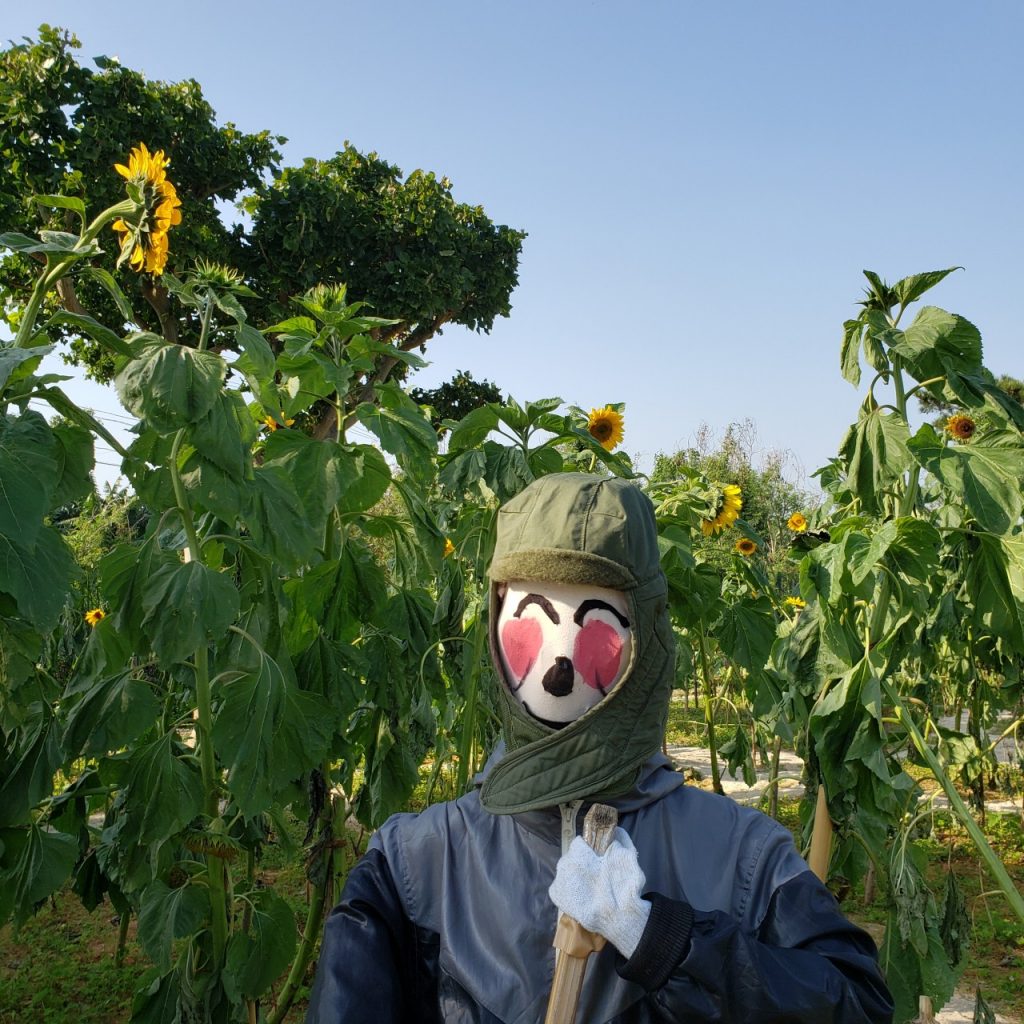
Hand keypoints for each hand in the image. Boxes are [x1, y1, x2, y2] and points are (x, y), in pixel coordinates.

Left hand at [549, 827, 650, 958]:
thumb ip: (621, 839)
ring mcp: (559, 881)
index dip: (590, 850)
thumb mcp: (628, 856)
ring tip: (589, 886)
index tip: (597, 858)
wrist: (618, 917)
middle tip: (595, 874)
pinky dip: (569, 889)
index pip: (579, 843)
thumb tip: (615, 830)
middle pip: (571, 857)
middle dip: (581, 862)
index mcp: (579, 853)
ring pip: (565, 871)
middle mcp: (564, 865)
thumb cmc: (623, 885)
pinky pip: (561, 886)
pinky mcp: (556, 895)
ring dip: (574, 875)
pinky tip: (581, 896)